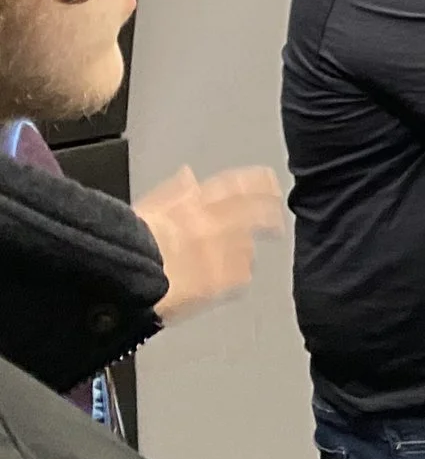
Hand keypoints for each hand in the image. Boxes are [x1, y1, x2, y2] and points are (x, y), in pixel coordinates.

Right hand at [133, 165, 284, 323]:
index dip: (257, 182)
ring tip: (236, 257)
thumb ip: (173, 192)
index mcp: (192, 205)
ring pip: (249, 248)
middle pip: (256, 213)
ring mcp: (219, 254)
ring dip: (245, 251)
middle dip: (271, 216)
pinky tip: (227, 280)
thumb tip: (189, 175)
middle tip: (277, 224)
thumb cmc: (120, 248)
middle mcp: (212, 225)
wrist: (114, 283)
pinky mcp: (220, 283)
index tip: (270, 182)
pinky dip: (237, 276)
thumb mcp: (144, 211)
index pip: (235, 185)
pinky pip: (241, 277)